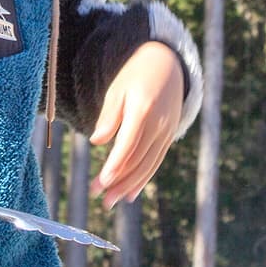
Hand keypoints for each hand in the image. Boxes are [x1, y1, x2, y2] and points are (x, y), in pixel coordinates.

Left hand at [89, 42, 184, 207]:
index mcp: (143, 109)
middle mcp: (159, 123)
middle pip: (138, 159)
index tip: (103, 182)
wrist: (167, 64)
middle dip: (119, 182)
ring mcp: (166, 131)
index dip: (116, 165)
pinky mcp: (169, 136)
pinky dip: (143, 179)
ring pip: (148, 165)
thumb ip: (109, 116)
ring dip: (129, 186)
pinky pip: (155, 161)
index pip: (128, 143)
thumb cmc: (135, 75)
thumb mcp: (117, 89)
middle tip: (101, 200)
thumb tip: (97, 141)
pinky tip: (130, 194)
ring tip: (111, 202)